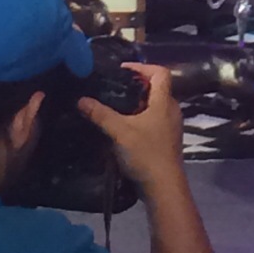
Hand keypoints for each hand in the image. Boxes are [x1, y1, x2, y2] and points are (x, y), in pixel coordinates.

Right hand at [79, 63, 184, 186]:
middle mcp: (171, 109)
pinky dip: (140, 117)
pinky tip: (124, 127)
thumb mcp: (120, 132)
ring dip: (137, 103)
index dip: (142, 66)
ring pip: (155, 105)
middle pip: (157, 87)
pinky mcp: (167, 139)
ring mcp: (171, 125)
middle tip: (114, 87)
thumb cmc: (146, 153)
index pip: (160, 72)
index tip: (122, 70)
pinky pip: (154, 120)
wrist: (164, 186)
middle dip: (136, 85)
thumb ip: (101, 114)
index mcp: (164, 101)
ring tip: (115, 106)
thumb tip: (81, 99)